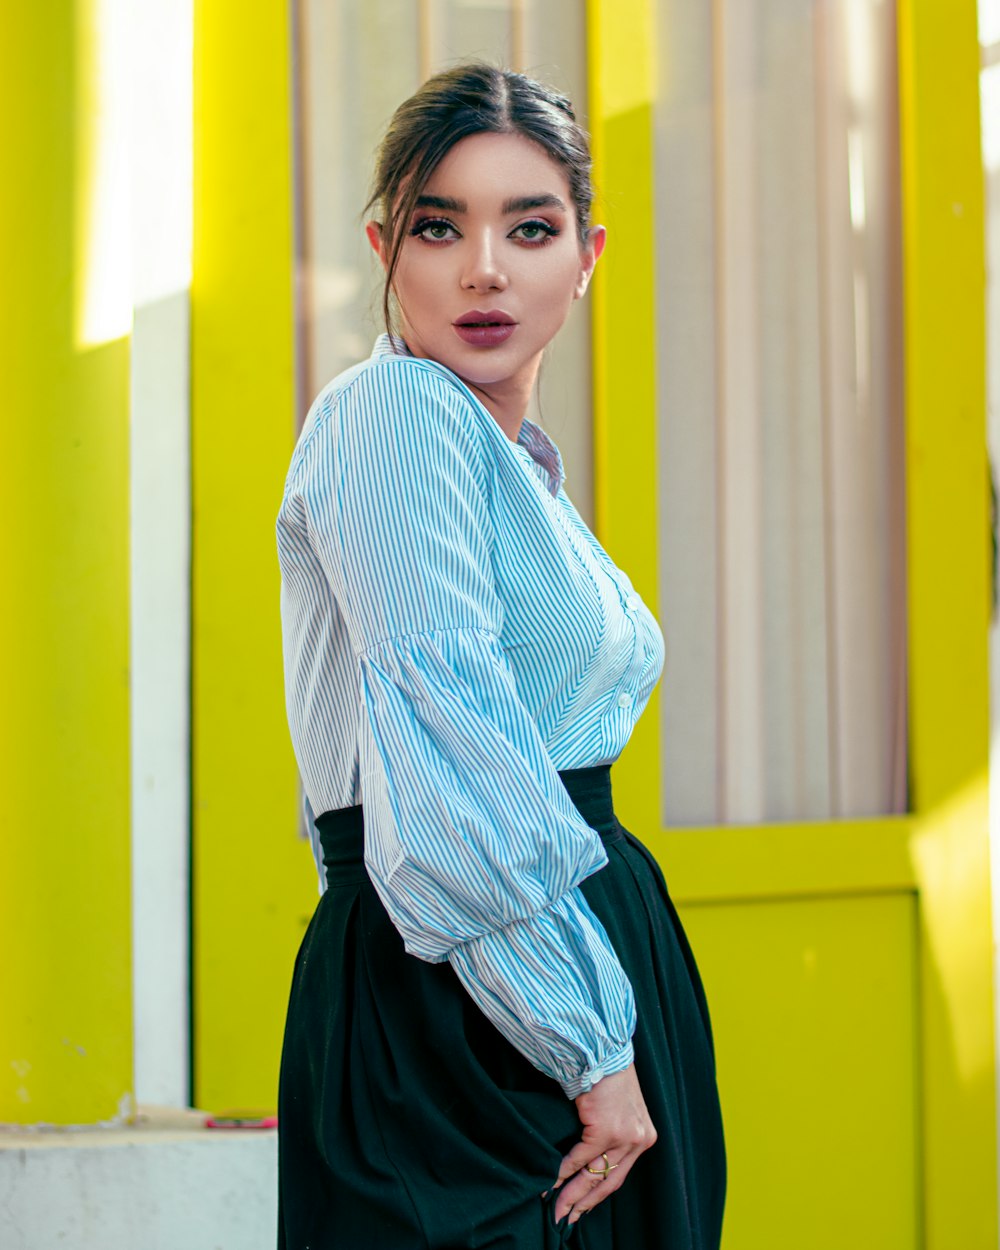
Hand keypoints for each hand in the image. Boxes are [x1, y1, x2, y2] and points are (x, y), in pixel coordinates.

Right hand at [552, 1063, 656, 1224]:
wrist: (603, 1049)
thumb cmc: (607, 1072)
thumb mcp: (618, 1106)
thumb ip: (612, 1132)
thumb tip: (588, 1156)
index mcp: (643, 1135)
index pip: (619, 1174)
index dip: (598, 1194)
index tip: (582, 1207)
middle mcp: (637, 1139)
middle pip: (608, 1182)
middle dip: (584, 1202)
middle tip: (566, 1218)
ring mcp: (623, 1136)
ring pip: (593, 1174)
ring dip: (571, 1193)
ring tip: (556, 1208)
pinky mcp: (605, 1129)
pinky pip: (579, 1158)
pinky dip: (563, 1171)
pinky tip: (551, 1180)